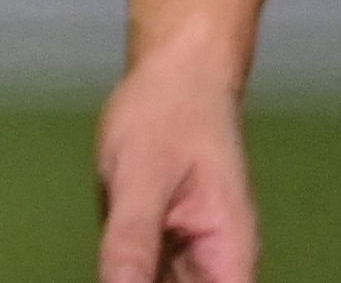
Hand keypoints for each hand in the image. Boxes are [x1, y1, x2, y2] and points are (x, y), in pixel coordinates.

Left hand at [95, 58, 257, 280]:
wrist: (174, 79)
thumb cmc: (167, 117)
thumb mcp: (142, 175)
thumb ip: (132, 239)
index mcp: (229, 257)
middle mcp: (215, 269)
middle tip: (117, 272)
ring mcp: (186, 262)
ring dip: (132, 282)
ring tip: (115, 255)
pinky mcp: (157, 251)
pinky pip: (142, 281)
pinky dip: (125, 280)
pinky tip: (111, 270)